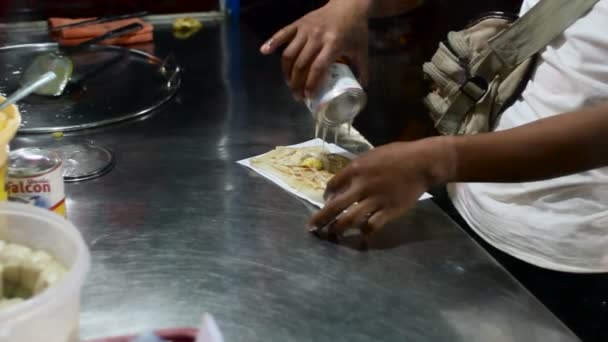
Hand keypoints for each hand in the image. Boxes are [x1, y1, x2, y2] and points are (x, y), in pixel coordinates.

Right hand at [259, 0, 369, 99]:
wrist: (348, 4)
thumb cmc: (355, 30)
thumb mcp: (361, 50)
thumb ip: (362, 70)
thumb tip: (362, 89)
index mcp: (334, 44)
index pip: (318, 68)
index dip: (310, 84)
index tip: (309, 97)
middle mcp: (317, 36)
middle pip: (301, 64)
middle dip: (297, 84)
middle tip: (297, 96)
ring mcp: (306, 29)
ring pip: (290, 54)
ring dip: (287, 72)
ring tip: (289, 84)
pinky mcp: (299, 23)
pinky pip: (283, 33)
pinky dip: (272, 42)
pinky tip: (264, 52)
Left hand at [309, 139, 447, 234]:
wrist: (422, 162)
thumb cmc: (397, 154)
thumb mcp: (371, 155)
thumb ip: (356, 168)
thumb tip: (343, 181)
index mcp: (356, 169)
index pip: (332, 185)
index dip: (326, 195)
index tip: (326, 200)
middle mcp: (361, 186)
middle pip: (335, 207)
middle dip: (320, 219)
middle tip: (312, 228)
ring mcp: (375, 200)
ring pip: (350, 220)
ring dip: (338, 229)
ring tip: (332, 234)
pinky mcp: (389, 211)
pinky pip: (372, 226)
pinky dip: (364, 232)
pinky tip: (361, 233)